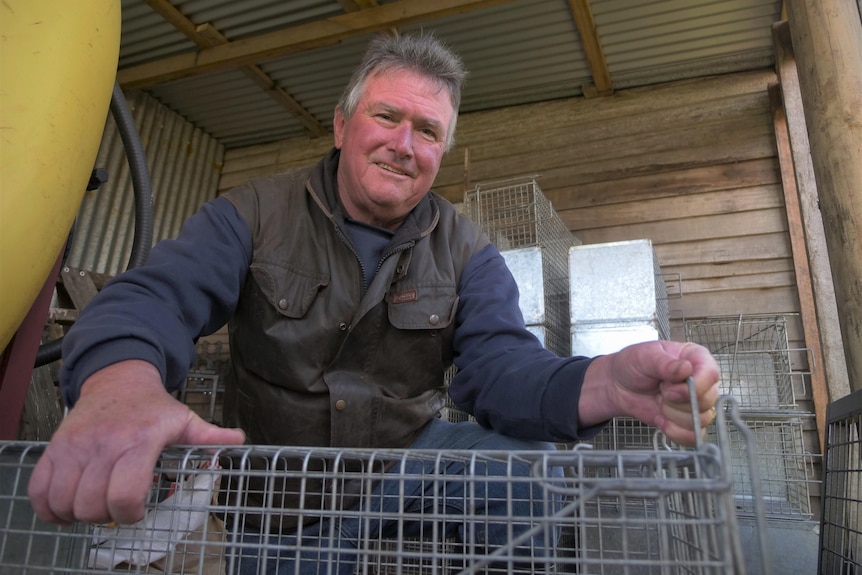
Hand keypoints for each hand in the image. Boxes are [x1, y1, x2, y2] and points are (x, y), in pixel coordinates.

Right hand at [28, 360, 244, 524]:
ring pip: (65, 502)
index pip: (126, 494)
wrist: (118, 378)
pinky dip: (49, 507)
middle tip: (115, 506)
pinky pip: (39, 491)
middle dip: (105, 515)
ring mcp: (75, 446)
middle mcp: (104, 444)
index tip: (136, 509)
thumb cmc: (153, 406)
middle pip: (93, 505)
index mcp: (140, 441)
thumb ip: (210, 436)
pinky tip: (67, 504)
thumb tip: (239, 441)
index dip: (130, 512)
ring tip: (93, 504)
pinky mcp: (54, 448)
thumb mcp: (184, 420)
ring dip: (77, 513)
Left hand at [580, 341, 719, 444]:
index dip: (692, 386)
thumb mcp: (644, 356)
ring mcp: (696, 402)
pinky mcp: (689, 420)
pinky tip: (660, 419)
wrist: (618, 385)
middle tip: (660, 391)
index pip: (710, 374)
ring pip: (700, 419)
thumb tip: (685, 369)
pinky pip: (693, 435)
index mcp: (696, 358)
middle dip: (676, 401)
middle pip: (706, 400)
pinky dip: (674, 431)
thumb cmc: (633, 365)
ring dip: (673, 415)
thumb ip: (664, 363)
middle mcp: (701, 380)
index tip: (668, 387)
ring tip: (659, 401)